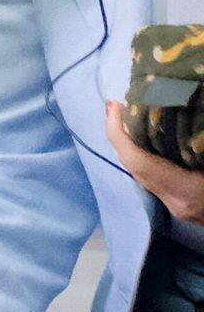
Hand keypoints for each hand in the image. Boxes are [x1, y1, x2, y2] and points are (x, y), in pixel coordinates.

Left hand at [107, 101, 203, 225]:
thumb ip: (203, 142)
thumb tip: (197, 117)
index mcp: (188, 192)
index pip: (138, 161)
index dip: (120, 132)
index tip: (116, 105)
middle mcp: (177, 202)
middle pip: (135, 167)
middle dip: (122, 135)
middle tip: (121, 104)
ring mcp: (180, 208)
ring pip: (143, 174)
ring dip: (134, 146)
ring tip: (134, 116)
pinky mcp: (185, 206)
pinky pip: (156, 179)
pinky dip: (150, 157)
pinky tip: (154, 140)